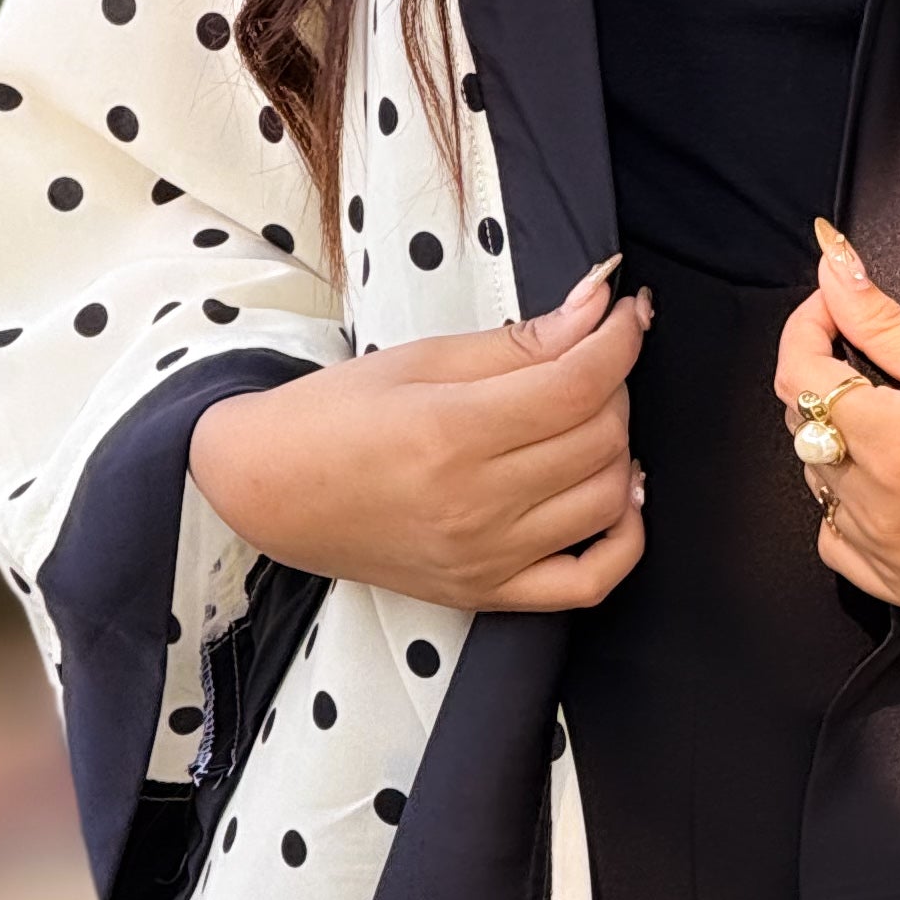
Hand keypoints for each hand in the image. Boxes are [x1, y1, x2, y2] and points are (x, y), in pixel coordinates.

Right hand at [191, 251, 650, 610]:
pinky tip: (617, 493)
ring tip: (588, 415)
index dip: (620, 339)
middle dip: (613, 382)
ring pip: (608, 499)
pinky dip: (624, 536)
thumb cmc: (335, 415)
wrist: (271, 490)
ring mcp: (485, 559)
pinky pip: (590, 582)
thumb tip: (597, 305)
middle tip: (589, 355)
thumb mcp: (423, 357)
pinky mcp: (486, 594)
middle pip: (600, 436)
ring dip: (617, 446)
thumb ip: (521, 339)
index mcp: (452, 433)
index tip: (628, 310)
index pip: (579, 384)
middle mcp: (475, 506)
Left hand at [773, 220, 899, 618]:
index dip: (808, 328)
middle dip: (827, 383)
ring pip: (821, 491)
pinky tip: (892, 486)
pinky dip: (850, 514)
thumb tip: (831, 269)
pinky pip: (845, 550)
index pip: (800, 379)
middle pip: (806, 433)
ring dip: (839, 447)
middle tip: (877, 355)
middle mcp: (881, 513)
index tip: (836, 305)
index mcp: (892, 445)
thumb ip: (886, 319)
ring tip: (897, 418)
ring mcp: (897, 564)